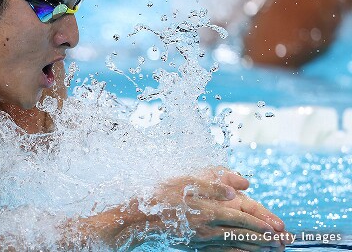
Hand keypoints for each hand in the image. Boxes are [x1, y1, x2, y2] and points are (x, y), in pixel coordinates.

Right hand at [107, 172, 285, 250]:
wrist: (141, 217)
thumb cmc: (163, 195)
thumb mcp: (188, 180)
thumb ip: (215, 183)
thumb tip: (242, 187)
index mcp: (208, 209)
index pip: (240, 217)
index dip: (259, 223)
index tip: (275, 228)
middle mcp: (207, 227)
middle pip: (241, 234)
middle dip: (264, 239)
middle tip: (283, 242)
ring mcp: (202, 240)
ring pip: (233, 246)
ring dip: (255, 248)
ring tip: (272, 250)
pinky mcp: (196, 246)